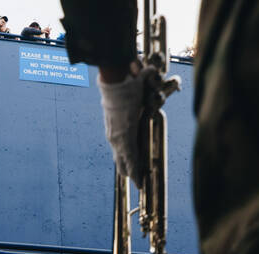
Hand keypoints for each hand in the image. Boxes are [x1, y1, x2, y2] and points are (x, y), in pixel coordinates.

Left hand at [99, 66, 155, 180]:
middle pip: (119, 156)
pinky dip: (134, 171)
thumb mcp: (132, 85)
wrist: (116, 82)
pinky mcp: (124, 139)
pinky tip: (137, 181)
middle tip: (130, 178)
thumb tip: (145, 66)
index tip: (125, 163)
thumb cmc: (123, 82)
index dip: (123, 155)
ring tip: (136, 183)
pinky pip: (131, 160)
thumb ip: (139, 77)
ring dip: (130, 172)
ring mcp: (117, 138)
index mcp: (115, 125)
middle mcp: (113, 134)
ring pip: (124, 161)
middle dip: (125, 167)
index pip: (119, 145)